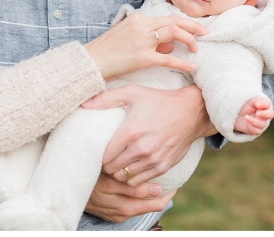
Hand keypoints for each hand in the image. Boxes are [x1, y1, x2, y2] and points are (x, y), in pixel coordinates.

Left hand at [82, 84, 215, 185]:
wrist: (190, 111)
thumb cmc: (158, 100)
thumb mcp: (132, 93)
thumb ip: (106, 98)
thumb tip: (83, 103)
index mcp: (130, 132)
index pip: (104, 156)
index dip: (98, 156)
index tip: (98, 152)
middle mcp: (141, 149)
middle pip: (113, 169)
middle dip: (106, 166)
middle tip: (105, 159)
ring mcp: (153, 159)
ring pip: (125, 178)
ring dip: (118, 173)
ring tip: (116, 165)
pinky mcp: (163, 166)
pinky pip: (140, 181)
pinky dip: (132, 178)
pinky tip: (131, 168)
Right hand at [84, 13, 208, 79]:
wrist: (89, 61)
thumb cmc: (106, 51)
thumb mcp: (127, 38)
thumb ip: (149, 39)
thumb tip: (169, 45)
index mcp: (138, 19)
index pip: (167, 18)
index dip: (184, 22)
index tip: (195, 27)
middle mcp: (142, 25)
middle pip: (175, 21)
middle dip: (194, 26)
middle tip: (207, 32)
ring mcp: (142, 40)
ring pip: (174, 33)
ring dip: (190, 39)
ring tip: (198, 49)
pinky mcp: (141, 57)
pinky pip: (168, 58)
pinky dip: (182, 62)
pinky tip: (192, 67)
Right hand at [84, 172, 175, 222]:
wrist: (66, 188)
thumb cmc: (88, 180)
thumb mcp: (109, 183)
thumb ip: (133, 188)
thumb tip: (158, 190)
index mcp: (125, 207)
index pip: (157, 203)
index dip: (169, 192)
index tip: (176, 179)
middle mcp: (123, 213)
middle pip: (152, 205)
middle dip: (163, 192)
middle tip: (171, 177)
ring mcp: (117, 213)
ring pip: (142, 204)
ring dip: (151, 193)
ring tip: (158, 177)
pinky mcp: (112, 212)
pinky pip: (132, 204)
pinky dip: (140, 195)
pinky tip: (141, 183)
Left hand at [233, 96, 273, 134]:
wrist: (237, 115)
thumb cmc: (246, 106)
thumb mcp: (250, 101)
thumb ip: (256, 101)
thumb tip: (259, 104)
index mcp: (264, 106)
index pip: (268, 104)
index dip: (264, 104)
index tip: (257, 104)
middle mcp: (264, 115)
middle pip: (271, 114)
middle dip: (265, 114)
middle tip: (257, 113)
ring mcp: (261, 123)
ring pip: (262, 124)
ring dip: (254, 121)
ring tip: (246, 117)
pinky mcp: (256, 130)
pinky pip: (257, 131)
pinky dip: (252, 127)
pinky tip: (247, 123)